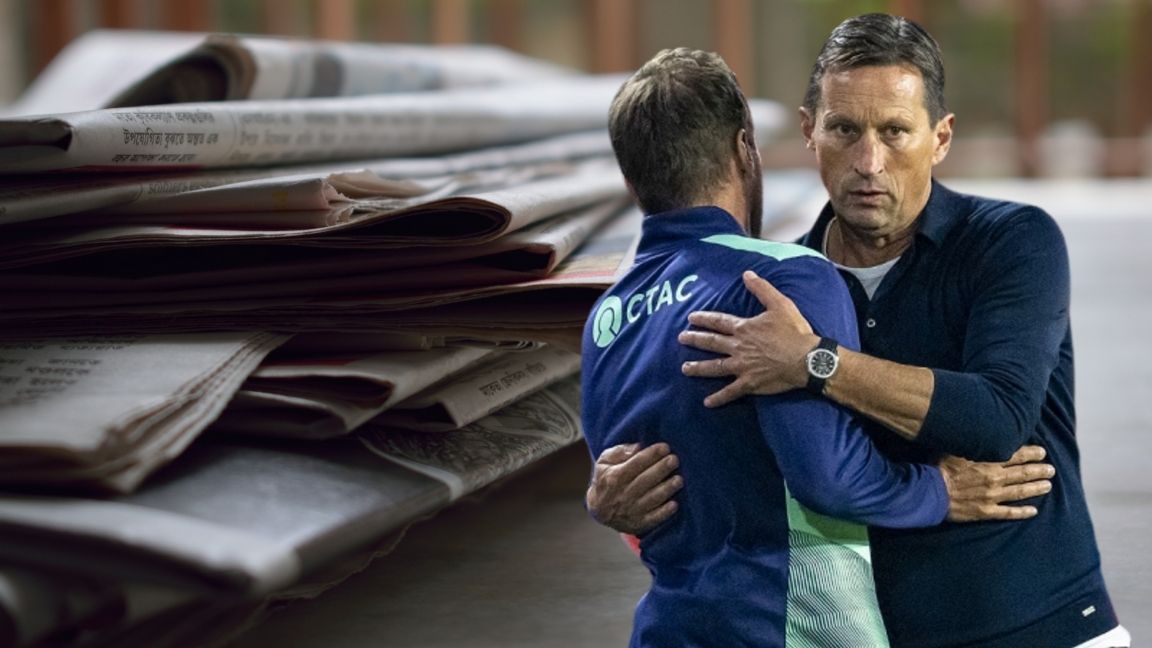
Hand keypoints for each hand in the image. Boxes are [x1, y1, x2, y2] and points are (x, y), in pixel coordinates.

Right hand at [586, 442, 682, 535]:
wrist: (599, 510)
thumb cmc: (606, 480)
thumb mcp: (604, 462)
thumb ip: (619, 452)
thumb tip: (638, 447)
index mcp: (614, 477)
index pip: (635, 464)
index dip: (651, 455)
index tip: (665, 447)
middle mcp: (622, 494)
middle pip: (645, 480)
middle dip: (661, 469)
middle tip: (675, 460)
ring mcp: (631, 510)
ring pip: (651, 499)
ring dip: (666, 489)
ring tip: (679, 480)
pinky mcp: (638, 523)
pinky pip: (653, 518)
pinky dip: (664, 512)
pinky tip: (675, 504)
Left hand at [679, 271, 816, 406]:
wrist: (806, 359)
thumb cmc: (794, 331)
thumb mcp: (780, 304)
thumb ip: (762, 288)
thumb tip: (747, 274)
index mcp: (744, 329)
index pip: (719, 322)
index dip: (704, 319)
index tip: (691, 318)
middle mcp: (738, 347)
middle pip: (712, 342)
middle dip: (695, 339)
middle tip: (681, 338)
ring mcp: (742, 367)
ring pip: (715, 367)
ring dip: (699, 368)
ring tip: (685, 368)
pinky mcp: (749, 383)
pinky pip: (730, 392)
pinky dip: (719, 398)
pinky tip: (707, 403)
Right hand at [939, 445, 1054, 521]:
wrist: (930, 492)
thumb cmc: (939, 467)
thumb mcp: (955, 446)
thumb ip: (972, 441)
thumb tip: (983, 430)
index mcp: (988, 461)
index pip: (1015, 455)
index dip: (1031, 454)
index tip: (1042, 452)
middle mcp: (994, 478)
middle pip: (1022, 473)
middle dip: (1039, 470)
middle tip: (1051, 470)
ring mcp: (992, 496)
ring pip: (1020, 492)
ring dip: (1035, 488)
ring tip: (1048, 485)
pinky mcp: (986, 511)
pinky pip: (1008, 512)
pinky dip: (1022, 512)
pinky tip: (1033, 511)